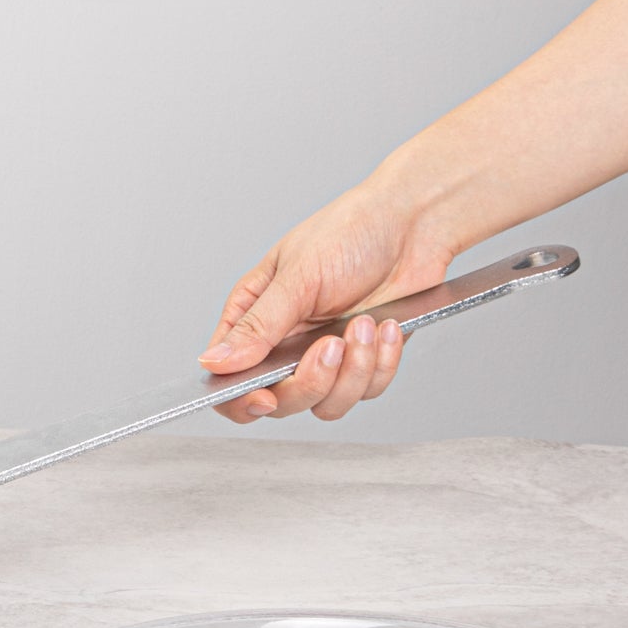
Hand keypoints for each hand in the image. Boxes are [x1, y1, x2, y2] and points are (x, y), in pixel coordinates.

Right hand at [200, 178, 457, 421]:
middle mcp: (284, 344)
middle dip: (311, 382)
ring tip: (364, 325)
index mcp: (253, 319)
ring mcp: (324, 356)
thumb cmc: (350, 231)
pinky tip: (386, 326)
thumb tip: (214, 362)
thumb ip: (256, 326)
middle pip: (281, 401)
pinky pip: (368, 391)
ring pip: (327, 404)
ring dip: (353, 370)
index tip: (265, 397)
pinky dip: (382, 363)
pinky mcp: (364, 361)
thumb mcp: (296, 277)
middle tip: (331, 346)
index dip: (240, 399)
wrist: (414, 223)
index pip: (228, 379)